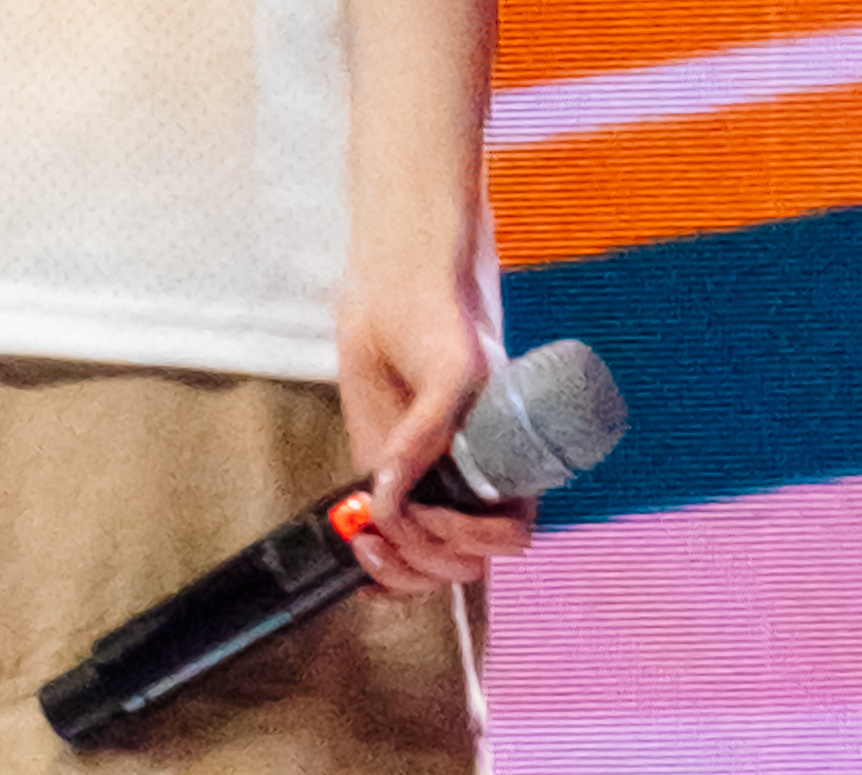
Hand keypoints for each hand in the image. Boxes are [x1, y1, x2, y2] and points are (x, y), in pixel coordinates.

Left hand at [335, 269, 533, 595]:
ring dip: (400, 571)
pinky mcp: (387, 487)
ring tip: (367, 539)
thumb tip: (391, 492)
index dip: (472, 541)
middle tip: (390, 524)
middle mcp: (473, 488)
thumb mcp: (448, 372)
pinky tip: (360, 565)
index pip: (509, 536)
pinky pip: (393, 548)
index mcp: (508, 466)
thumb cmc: (436, 325)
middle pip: (464, 563)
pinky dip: (378, 573)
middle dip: (428, 556)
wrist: (389, 298)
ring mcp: (428, 491)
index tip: (431, 515)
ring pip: (429, 567)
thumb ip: (427, 432)